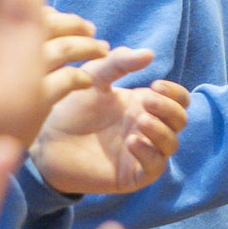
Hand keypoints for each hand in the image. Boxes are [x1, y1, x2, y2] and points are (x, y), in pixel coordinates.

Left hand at [33, 51, 190, 197]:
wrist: (47, 139)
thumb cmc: (71, 108)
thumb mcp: (94, 78)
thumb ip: (118, 63)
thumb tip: (149, 53)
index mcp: (144, 106)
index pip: (179, 101)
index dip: (175, 93)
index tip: (155, 85)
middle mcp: (148, 129)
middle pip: (180, 120)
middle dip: (169, 109)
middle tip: (145, 101)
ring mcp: (142, 152)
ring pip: (172, 144)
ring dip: (161, 130)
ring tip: (140, 121)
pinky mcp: (132, 175)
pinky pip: (155, 167)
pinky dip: (149, 153)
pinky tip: (131, 142)